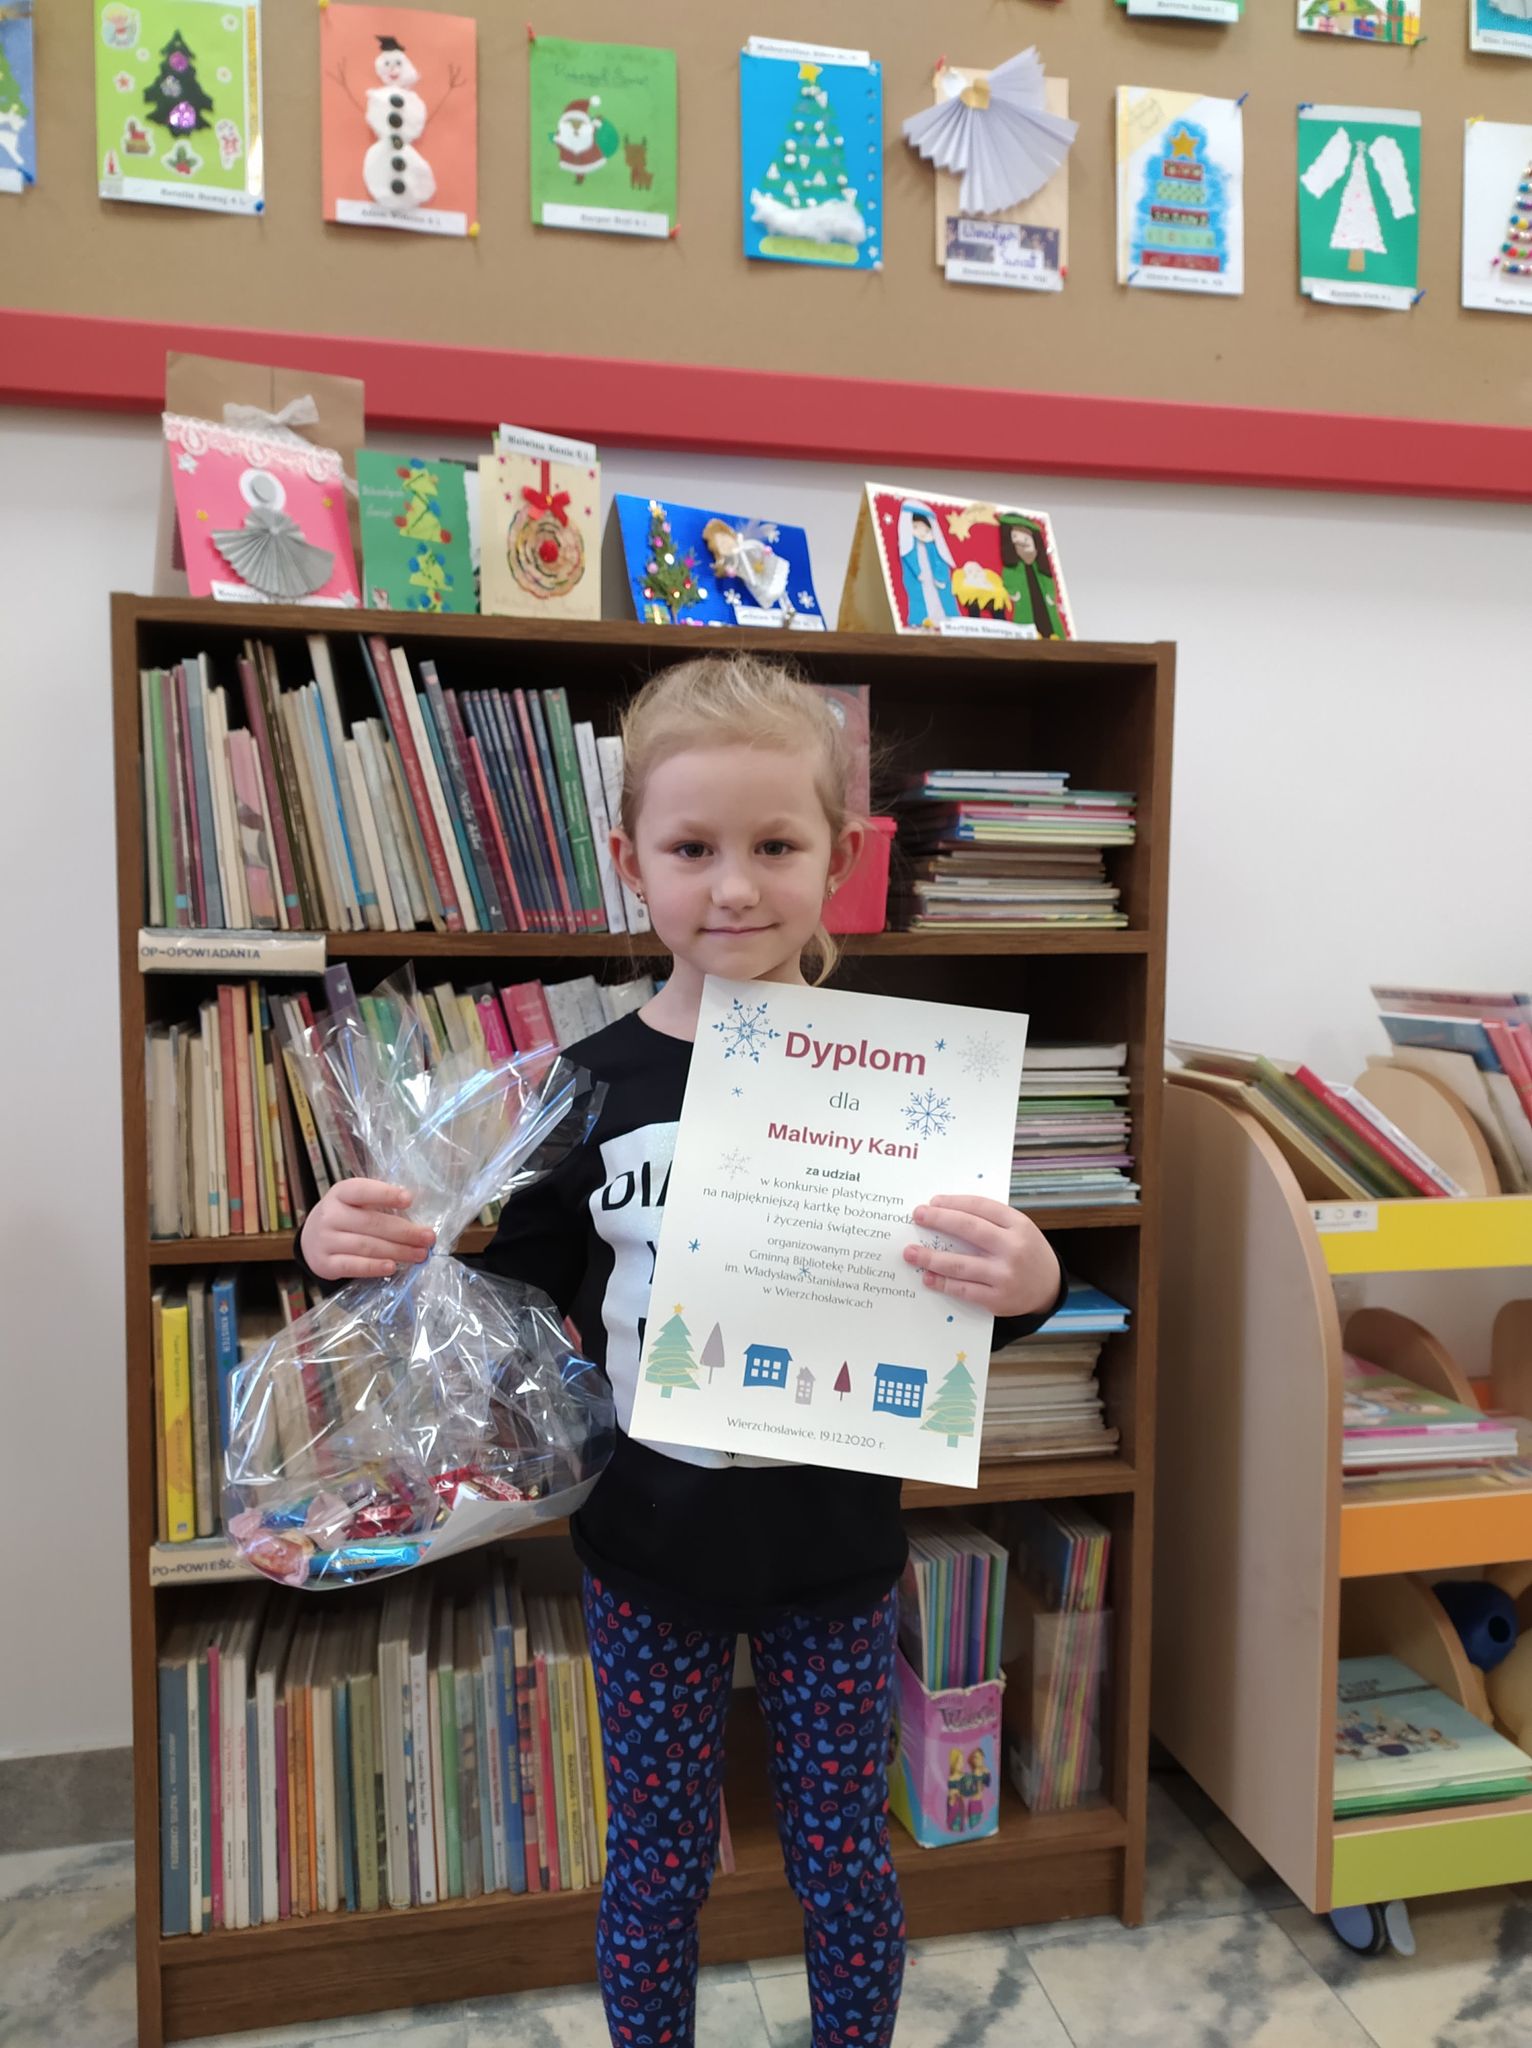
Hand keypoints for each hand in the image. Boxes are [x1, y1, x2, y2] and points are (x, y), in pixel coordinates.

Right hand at [300, 1178, 434, 1280]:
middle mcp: (329, 1215)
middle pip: (371, 1223)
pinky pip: (353, 1266)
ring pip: (366, 1246)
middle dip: (404, 1231)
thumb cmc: (345, 1217)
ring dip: (397, 1251)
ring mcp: (325, 1240)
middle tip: (428, 1237)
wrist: (311, 1240)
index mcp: (340, 1193)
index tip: (409, 1199)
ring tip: (420, 1254)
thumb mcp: (355, 1203)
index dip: (385, 1194)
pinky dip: (374, 1267)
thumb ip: (379, 1204)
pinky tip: (393, 1266)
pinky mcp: (325, 1264)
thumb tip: (417, 1215)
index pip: (362, 1190)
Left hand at [904, 1194, 1060, 1316]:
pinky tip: (927, 1276)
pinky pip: (963, 1289)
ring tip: (910, 1252)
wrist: (1049, 1287)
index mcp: (1018, 1225)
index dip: (953, 1203)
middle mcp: (1013, 1248)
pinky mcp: (997, 1299)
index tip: (932, 1202)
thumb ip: (990, 1220)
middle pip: (969, 1229)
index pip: (981, 1207)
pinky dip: (942, 1283)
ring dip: (931, 1257)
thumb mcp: (1018, 1229)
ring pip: (960, 1263)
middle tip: (918, 1215)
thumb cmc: (1026, 1251)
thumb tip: (946, 1212)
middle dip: (939, 1220)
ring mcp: (1005, 1275)